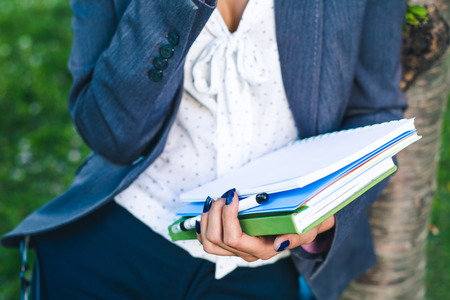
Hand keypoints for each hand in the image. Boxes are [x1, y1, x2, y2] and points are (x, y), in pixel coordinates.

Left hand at [196, 189, 334, 261]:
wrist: (298, 227)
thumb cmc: (301, 225)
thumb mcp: (305, 229)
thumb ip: (296, 237)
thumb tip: (280, 243)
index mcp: (262, 250)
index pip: (234, 239)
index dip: (228, 216)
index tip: (233, 196)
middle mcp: (246, 253)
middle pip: (216, 239)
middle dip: (215, 213)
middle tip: (224, 195)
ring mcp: (236, 250)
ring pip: (208, 242)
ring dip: (207, 218)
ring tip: (214, 200)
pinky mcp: (229, 244)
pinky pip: (207, 240)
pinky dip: (203, 224)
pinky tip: (208, 210)